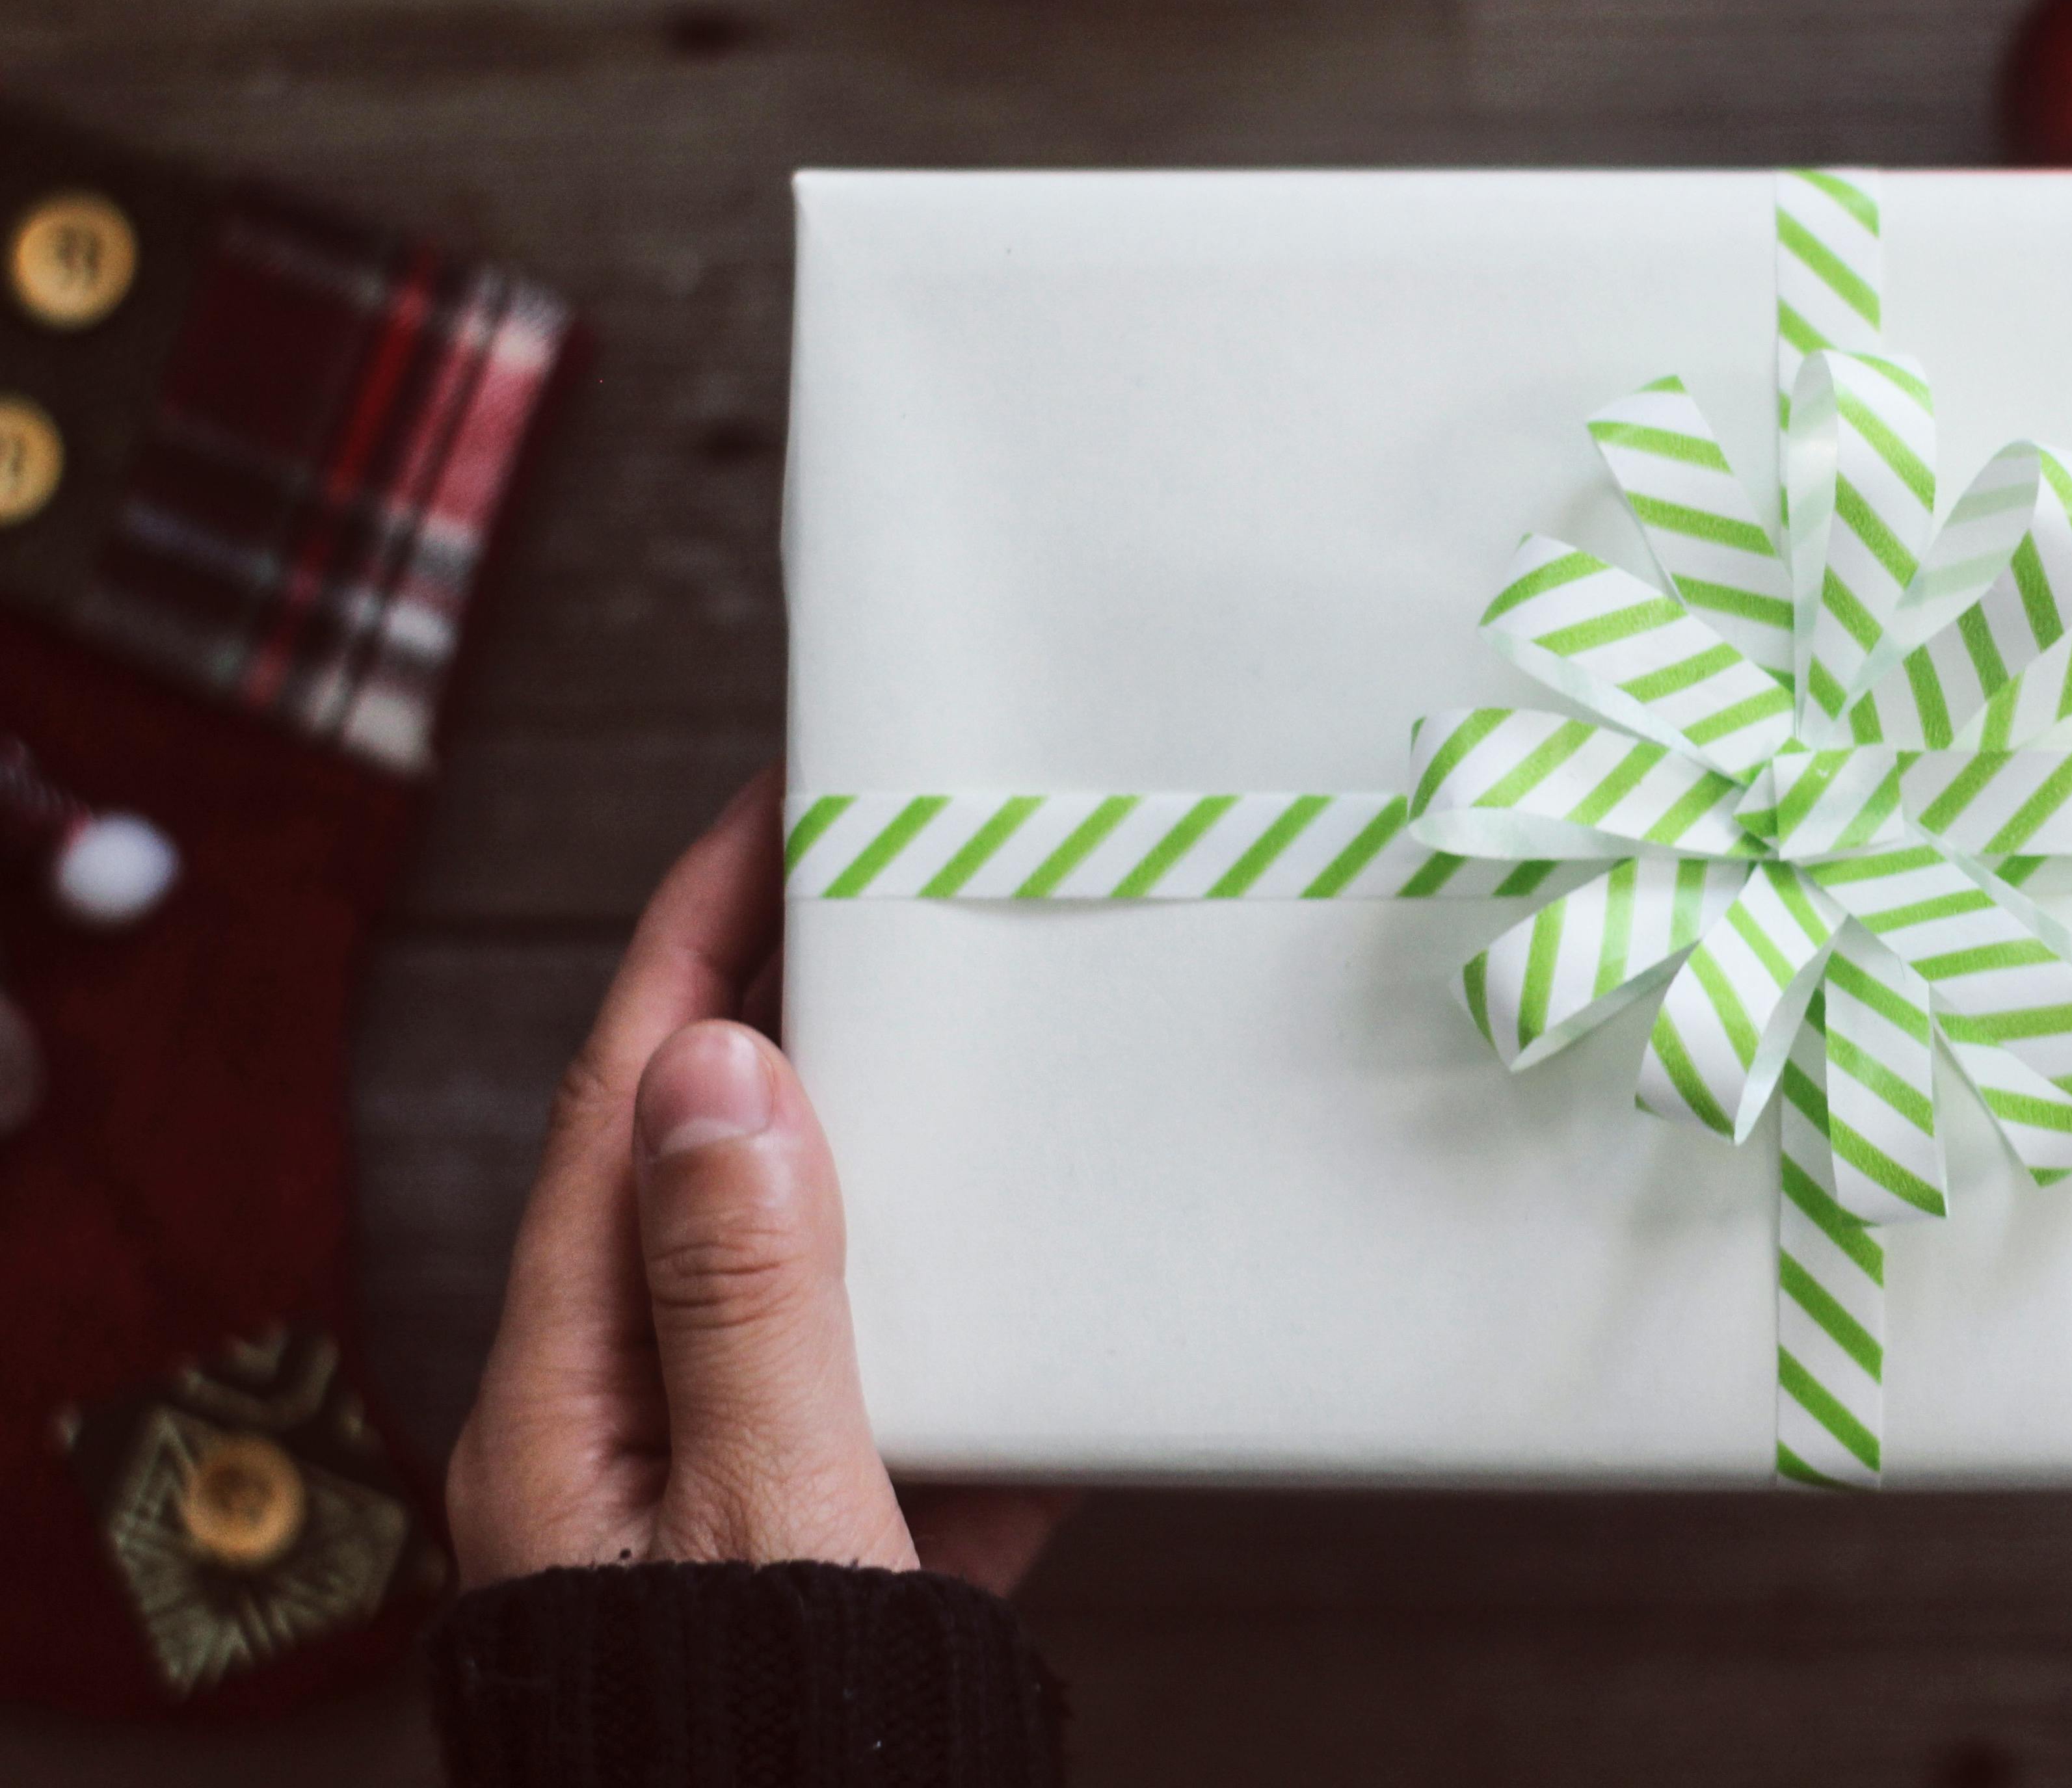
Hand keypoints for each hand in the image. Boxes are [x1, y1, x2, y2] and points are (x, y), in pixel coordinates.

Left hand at [448, 770, 1072, 1594]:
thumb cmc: (767, 1744)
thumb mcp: (772, 1511)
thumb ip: (751, 1297)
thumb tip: (721, 1074)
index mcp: (575, 1401)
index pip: (627, 1109)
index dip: (694, 942)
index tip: (765, 809)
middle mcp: (634, 1423)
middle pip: (710, 1167)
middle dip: (794, 1009)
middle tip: (882, 877)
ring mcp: (737, 1476)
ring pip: (821, 1262)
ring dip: (899, 1145)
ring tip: (983, 1030)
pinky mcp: (839, 1533)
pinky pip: (913, 1386)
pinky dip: (986, 1322)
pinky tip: (1064, 1274)